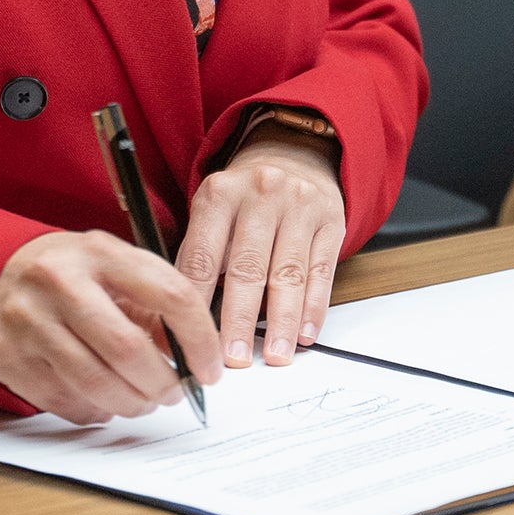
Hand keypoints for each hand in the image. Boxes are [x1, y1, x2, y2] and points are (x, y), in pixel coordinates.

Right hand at [0, 230, 222, 424]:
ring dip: (132, 404)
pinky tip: (102, 401)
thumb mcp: (111, 268)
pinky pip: (64, 400)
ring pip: (96, 384)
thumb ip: (154, 305)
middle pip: (128, 349)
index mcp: (99, 252)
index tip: (211, 366)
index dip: (200, 338)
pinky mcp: (6, 357)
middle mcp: (59, 282)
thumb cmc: (67, 274)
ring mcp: (27, 321)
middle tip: (174, 393)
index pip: (170, 294)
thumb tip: (196, 356)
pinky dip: (94, 409)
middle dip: (162, 383)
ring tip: (143, 402)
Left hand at [179, 132, 346, 367]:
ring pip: (288, 273)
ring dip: (281, 321)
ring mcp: (299, 204)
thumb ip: (199, 258)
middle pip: (247, 268)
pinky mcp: (331, 218)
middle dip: (239, 320)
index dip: (195, 304)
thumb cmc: (244, 200)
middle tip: (234, 359)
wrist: (294, 155)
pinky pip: (321, 271)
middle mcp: (260, 194)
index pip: (202, 257)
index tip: (191, 342)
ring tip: (275, 355)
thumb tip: (182, 321)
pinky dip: (313, 307)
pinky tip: (305, 333)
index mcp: (219, 194)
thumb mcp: (212, 212)